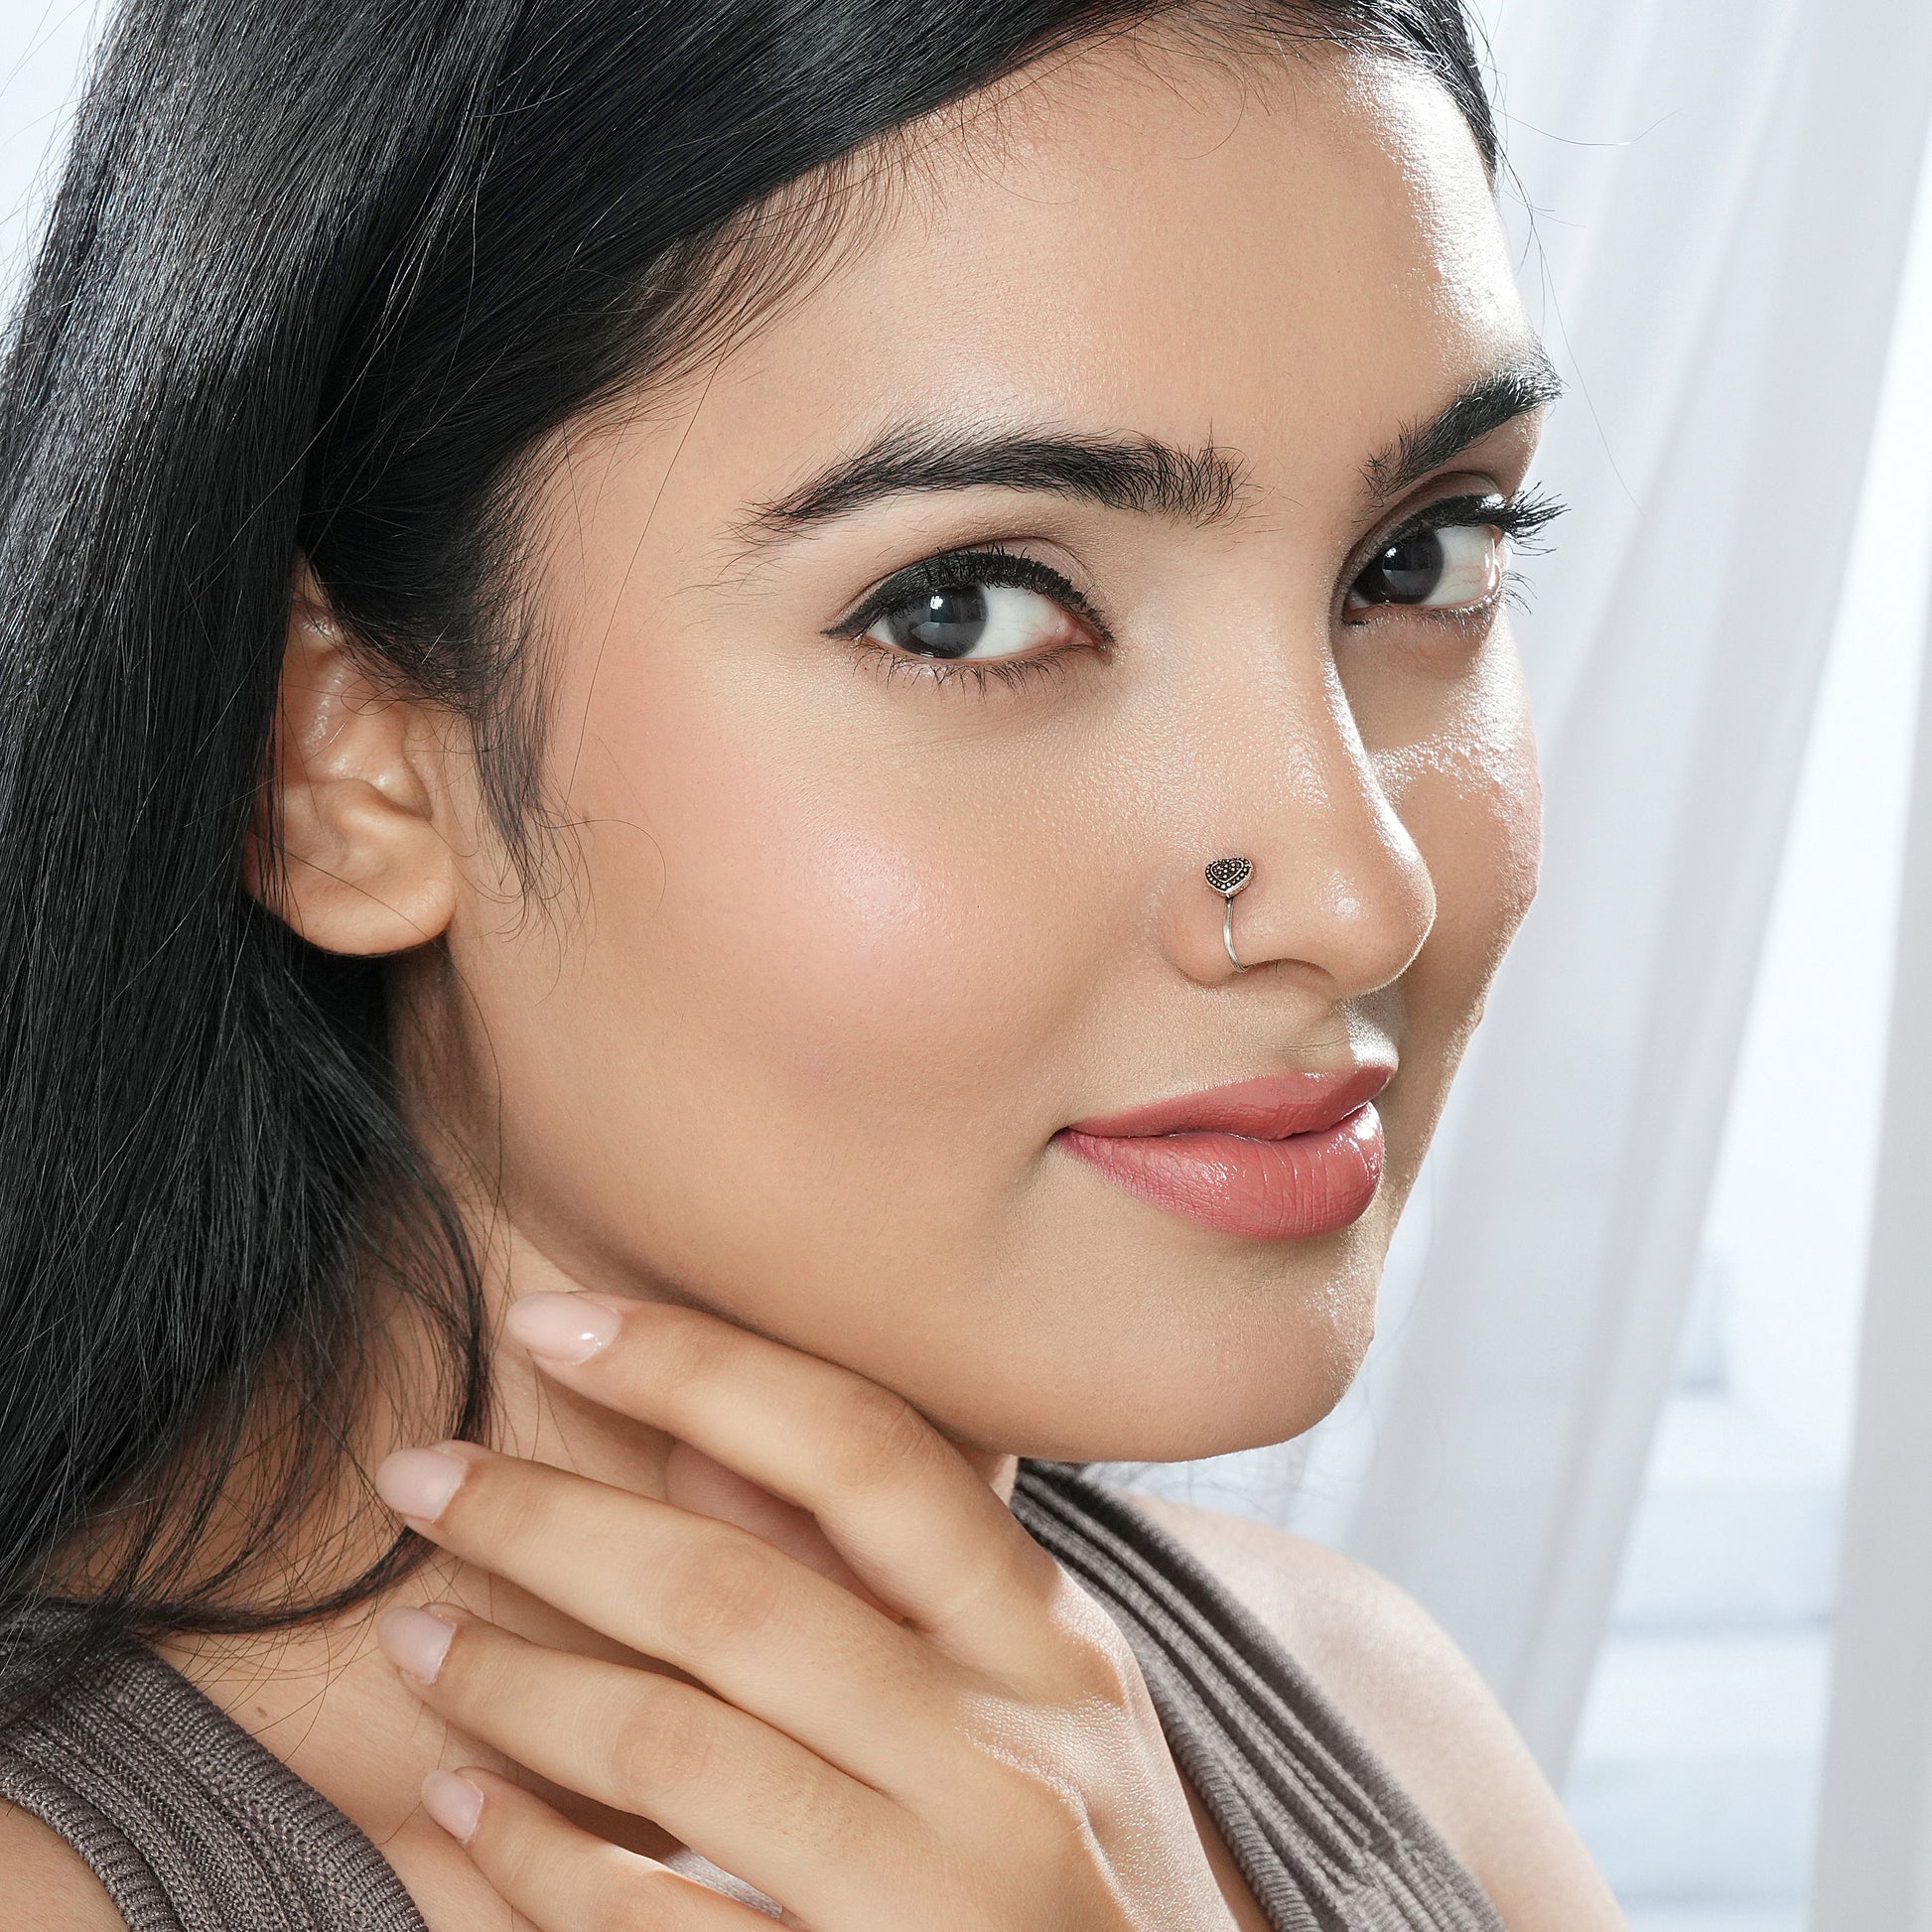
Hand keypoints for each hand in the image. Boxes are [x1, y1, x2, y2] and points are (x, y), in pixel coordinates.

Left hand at [371, 1294, 1239, 1930]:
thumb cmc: (1080, 1882)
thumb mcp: (1037, 1713)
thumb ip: (884, 1581)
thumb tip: (697, 1447)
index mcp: (1051, 1648)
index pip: (863, 1452)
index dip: (697, 1367)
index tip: (553, 1323)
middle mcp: (1007, 1758)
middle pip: (733, 1592)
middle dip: (545, 1521)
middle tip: (416, 1478)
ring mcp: (939, 1903)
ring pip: (672, 1748)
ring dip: (509, 1685)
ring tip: (412, 1642)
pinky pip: (652, 1922)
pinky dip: (533, 1858)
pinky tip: (462, 1808)